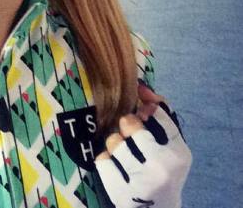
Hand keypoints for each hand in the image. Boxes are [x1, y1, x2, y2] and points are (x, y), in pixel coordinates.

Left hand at [94, 85, 191, 207]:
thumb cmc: (163, 169)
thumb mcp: (172, 145)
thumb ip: (162, 117)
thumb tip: (142, 88)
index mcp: (180, 153)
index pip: (159, 113)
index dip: (145, 101)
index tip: (139, 101)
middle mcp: (162, 167)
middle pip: (130, 123)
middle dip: (127, 123)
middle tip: (130, 130)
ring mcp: (141, 182)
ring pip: (114, 141)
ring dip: (115, 143)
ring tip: (124, 152)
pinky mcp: (122, 193)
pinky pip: (102, 160)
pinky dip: (106, 160)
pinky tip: (116, 167)